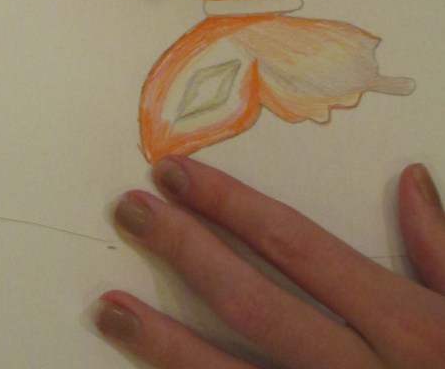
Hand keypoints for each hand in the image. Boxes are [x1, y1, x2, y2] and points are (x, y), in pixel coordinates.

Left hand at [95, 156, 444, 367]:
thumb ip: (441, 251)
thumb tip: (411, 179)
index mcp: (402, 326)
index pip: (296, 247)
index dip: (230, 206)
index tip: (175, 173)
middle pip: (254, 303)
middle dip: (186, 252)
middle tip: (130, 211)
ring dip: (166, 346)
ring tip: (109, 312)